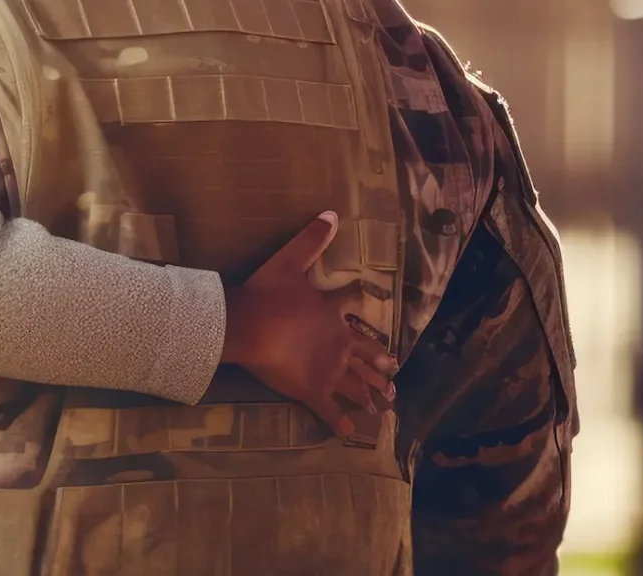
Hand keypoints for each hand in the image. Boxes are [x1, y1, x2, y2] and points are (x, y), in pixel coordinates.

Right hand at [220, 212, 397, 440]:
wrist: (249, 325)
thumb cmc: (267, 294)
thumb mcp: (289, 260)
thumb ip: (312, 238)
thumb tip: (332, 212)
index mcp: (332, 313)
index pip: (352, 304)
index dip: (363, 300)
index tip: (378, 302)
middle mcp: (338, 344)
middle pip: (364, 356)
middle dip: (380, 366)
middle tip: (393, 376)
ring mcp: (328, 371)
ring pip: (356, 385)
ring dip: (371, 395)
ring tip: (385, 405)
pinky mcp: (312, 391)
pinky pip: (331, 411)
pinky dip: (342, 422)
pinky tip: (352, 432)